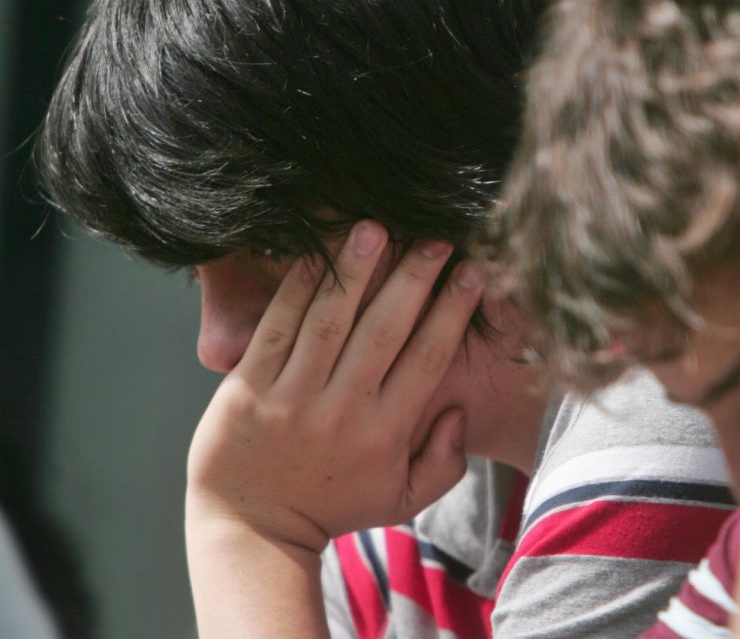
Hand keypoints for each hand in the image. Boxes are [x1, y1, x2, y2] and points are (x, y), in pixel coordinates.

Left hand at [185, 221, 481, 553]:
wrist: (249, 529)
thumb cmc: (334, 506)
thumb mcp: (401, 500)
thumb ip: (444, 464)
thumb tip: (458, 412)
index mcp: (386, 433)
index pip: (428, 358)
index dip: (453, 310)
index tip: (473, 270)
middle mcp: (342, 411)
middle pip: (385, 330)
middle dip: (414, 278)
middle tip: (435, 236)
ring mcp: (291, 396)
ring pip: (329, 320)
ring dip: (354, 271)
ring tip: (377, 227)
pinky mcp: (248, 386)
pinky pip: (277, 326)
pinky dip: (297, 287)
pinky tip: (317, 252)